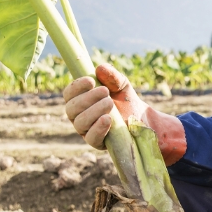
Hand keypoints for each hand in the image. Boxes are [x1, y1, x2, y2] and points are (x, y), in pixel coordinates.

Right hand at [62, 64, 186, 163]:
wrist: (143, 119)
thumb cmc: (126, 101)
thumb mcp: (122, 85)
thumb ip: (112, 76)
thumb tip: (100, 68)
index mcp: (80, 101)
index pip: (69, 94)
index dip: (76, 86)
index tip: (90, 80)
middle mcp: (79, 116)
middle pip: (71, 108)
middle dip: (87, 98)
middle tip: (105, 92)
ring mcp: (87, 131)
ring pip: (79, 122)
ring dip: (93, 111)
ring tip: (109, 103)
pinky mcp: (98, 143)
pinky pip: (91, 138)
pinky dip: (98, 128)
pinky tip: (107, 119)